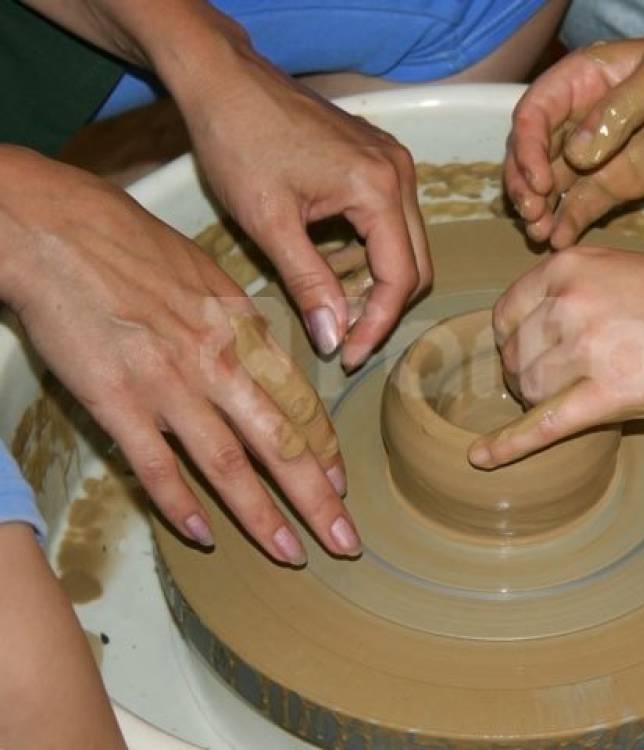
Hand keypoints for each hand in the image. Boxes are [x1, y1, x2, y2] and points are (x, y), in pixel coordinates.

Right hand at [0, 148, 359, 562]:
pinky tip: (203, 536)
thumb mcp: (206, 274)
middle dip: (318, 499)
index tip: (342, 485)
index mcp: (242, 329)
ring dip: (263, 517)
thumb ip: (238, 324)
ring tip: (292, 554)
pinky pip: (156, 467)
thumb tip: (262, 358)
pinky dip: (180, 505)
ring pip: (228, 466)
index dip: (324, 450)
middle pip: (279, 444)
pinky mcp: (116, 401)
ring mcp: (167, 386)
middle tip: (347, 541)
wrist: (55, 229)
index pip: (298, 403)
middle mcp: (216, 363)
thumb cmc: (130, 242)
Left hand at [179, 50, 431, 368]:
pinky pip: (390, 220)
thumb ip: (308, 283)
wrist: (224, 80)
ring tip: (332, 306)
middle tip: (342, 339)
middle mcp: (399, 173)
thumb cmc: (238, 141)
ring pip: (406, 244)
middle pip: (416, 264)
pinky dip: (368, 252)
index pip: (401, 276)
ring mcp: (392, 163)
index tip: (348, 356)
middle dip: (383, 308)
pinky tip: (331, 265)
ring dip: (375, 281)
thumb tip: (334, 339)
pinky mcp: (377, 159)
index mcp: (379, 187)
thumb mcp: (269, 222)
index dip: (378, 325)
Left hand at [468, 244, 643, 466]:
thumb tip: (531, 328)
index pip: (505, 315)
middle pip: (514, 357)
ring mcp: (588, 347)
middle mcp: (568, 303)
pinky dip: (508, 445)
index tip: (528, 354)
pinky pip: (545, 424)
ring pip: (529, 389)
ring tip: (579, 395)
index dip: (513, 341)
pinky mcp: (611, 392)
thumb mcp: (616, 268)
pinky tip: (481, 458)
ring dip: (542, 400)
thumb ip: (571, 290)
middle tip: (564, 380)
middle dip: (528, 374)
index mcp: (565, 268)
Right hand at [505, 38, 643, 248]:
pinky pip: (579, 206)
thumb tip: (577, 154)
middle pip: (531, 152)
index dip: (527, 147)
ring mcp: (595, 155)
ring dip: (538, 209)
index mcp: (582, 81)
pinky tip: (559, 242)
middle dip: (525, 184)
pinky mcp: (614, 184)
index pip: (534, 113)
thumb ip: (619, 112)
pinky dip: (566, 224)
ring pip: (548, 184)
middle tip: (532, 213)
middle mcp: (578, 119)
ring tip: (539, 234)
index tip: (539, 180)